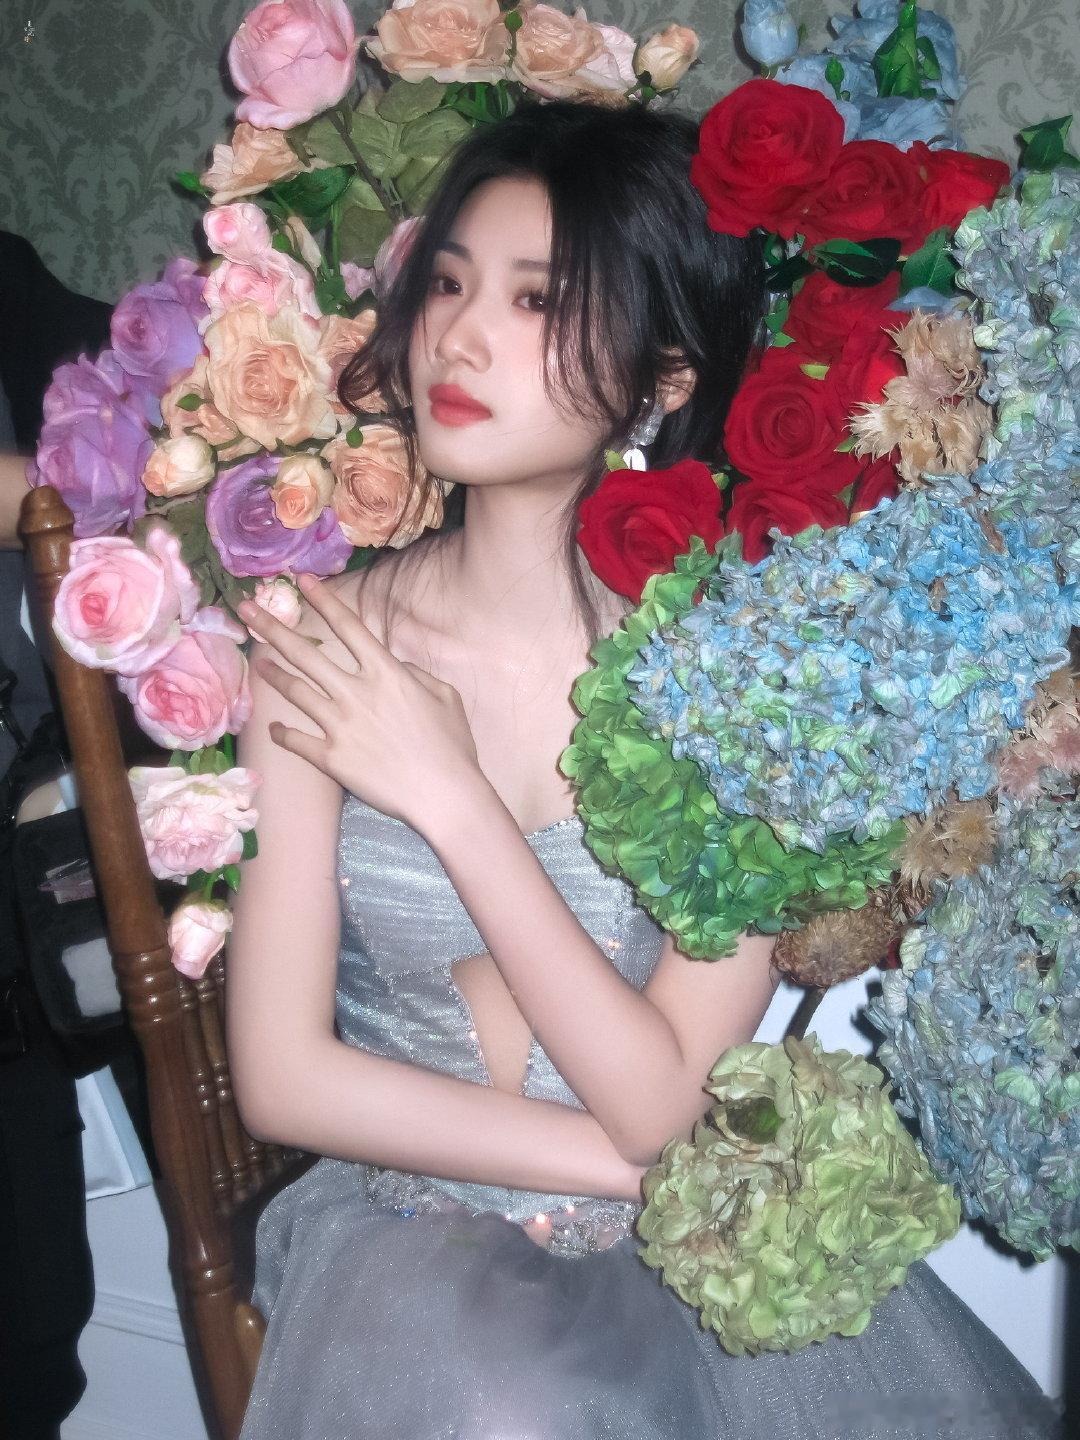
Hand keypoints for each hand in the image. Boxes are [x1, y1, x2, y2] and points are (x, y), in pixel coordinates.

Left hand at [237, 574, 483, 831]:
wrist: (443, 794)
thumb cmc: (451, 745)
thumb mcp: (445, 696)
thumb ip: (414, 673)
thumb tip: (391, 664)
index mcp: (386, 673)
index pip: (348, 626)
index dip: (323, 599)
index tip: (302, 580)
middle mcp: (356, 693)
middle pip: (306, 653)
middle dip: (272, 627)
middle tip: (246, 609)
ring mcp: (339, 726)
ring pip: (295, 691)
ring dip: (272, 673)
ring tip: (256, 661)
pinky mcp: (331, 758)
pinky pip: (296, 740)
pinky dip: (282, 732)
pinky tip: (274, 726)